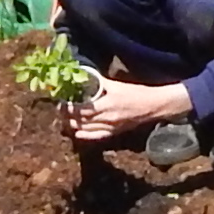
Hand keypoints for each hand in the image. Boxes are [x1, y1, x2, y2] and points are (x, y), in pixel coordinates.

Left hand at [68, 76, 187, 137]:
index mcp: (107, 104)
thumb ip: (100, 82)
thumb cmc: (136, 92)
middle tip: (60, 110)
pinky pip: (97, 136)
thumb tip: (86, 77)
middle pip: (82, 120)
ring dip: (74, 126)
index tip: (61, 102)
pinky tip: (78, 134)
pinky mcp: (115, 132)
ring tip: (65, 120)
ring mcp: (111, 127)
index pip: (82, 109)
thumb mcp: (117, 85)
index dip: (69, 107)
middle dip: (69, 116)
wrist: (153, 106)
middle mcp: (107, 118)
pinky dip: (86, 136)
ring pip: (87, 129)